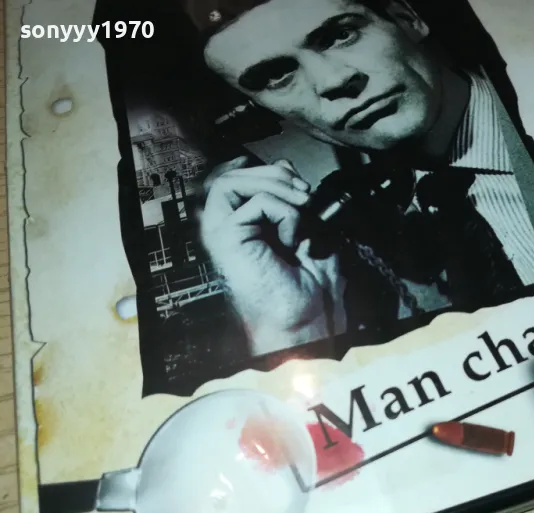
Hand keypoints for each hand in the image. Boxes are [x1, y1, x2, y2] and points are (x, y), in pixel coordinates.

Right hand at [199, 157, 345, 354]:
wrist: (308, 321)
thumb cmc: (310, 287)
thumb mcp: (307, 230)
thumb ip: (290, 198)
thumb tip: (283, 166)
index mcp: (241, 226)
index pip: (236, 177)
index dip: (268, 169)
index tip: (299, 181)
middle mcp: (224, 228)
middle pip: (230, 173)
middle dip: (275, 173)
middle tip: (306, 194)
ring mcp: (220, 233)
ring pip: (229, 180)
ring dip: (275, 185)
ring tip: (303, 206)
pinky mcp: (225, 238)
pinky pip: (254, 201)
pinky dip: (283, 211)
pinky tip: (292, 238)